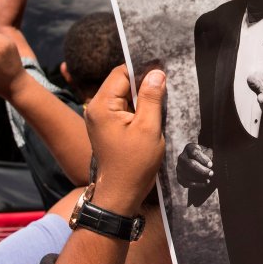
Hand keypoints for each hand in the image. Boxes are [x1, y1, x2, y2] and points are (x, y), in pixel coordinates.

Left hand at [83, 65, 165, 215]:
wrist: (120, 193)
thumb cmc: (134, 163)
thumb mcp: (148, 128)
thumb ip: (151, 98)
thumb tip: (157, 73)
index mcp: (102, 105)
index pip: (121, 73)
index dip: (142, 70)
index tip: (163, 72)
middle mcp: (96, 108)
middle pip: (122, 82)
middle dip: (143, 83)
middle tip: (166, 86)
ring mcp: (100, 118)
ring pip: (124, 95)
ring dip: (142, 97)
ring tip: (161, 101)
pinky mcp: (107, 127)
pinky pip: (124, 108)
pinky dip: (138, 108)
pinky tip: (152, 114)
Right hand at [176, 143, 213, 188]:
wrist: (200, 164)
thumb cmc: (206, 157)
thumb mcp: (208, 152)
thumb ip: (209, 155)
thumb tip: (209, 162)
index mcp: (189, 148)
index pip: (194, 153)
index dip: (203, 159)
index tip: (211, 165)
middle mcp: (182, 157)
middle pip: (190, 164)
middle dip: (202, 170)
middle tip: (211, 173)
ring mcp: (179, 168)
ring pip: (188, 174)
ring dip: (200, 178)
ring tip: (209, 179)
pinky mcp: (179, 177)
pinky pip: (187, 183)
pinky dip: (197, 184)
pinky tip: (205, 183)